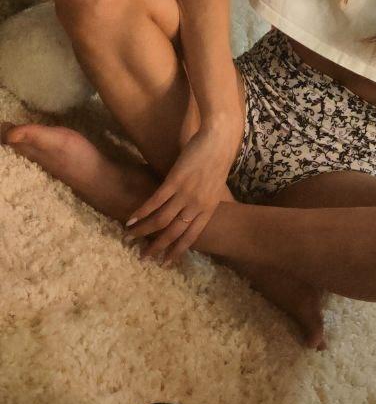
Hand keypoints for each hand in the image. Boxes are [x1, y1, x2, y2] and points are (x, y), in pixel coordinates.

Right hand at [124, 125, 237, 263]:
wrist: (218, 140)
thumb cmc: (218, 160)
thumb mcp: (215, 187)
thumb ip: (203, 201)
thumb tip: (191, 211)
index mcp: (208, 209)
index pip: (190, 237)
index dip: (176, 251)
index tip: (165, 263)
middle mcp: (196, 206)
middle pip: (173, 233)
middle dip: (156, 247)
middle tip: (142, 257)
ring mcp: (185, 194)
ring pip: (160, 220)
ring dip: (143, 230)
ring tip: (130, 236)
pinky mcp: (174, 181)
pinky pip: (154, 202)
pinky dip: (141, 212)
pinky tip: (130, 219)